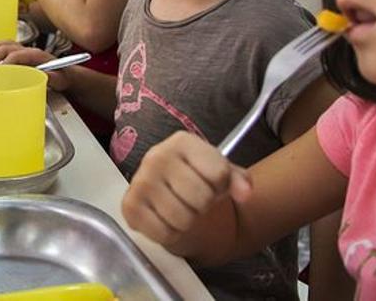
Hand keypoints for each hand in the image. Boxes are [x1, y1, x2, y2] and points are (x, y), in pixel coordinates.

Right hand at [0, 43, 73, 90]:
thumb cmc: (63, 77)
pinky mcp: (21, 55)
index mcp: (37, 55)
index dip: (8, 62)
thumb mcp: (60, 79)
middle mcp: (29, 51)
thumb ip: (52, 77)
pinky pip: (6, 48)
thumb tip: (43, 76)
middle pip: (10, 47)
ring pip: (7, 44)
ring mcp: (25, 51)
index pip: (19, 55)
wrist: (66, 74)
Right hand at [121, 131, 252, 249]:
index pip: (219, 174)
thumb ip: (239, 180)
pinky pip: (164, 233)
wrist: (166, 191)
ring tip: (182, 208)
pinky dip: (171, 233)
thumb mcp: (221, 173)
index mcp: (182, 141)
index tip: (212, 184)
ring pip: (183, 219)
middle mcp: (157, 155)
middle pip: (201, 198)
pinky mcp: (129, 206)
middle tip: (195, 200)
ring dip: (189, 221)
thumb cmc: (196, 178)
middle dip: (204, 205)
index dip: (222, 186)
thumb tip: (246, 193)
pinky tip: (166, 218)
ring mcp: (140, 181)